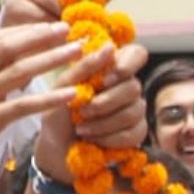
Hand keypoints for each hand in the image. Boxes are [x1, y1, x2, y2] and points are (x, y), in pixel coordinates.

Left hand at [33, 41, 149, 182]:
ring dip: (104, 122)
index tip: (107, 78)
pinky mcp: (137, 132)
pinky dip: (110, 138)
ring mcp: (135, 109)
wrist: (56, 145)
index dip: (129, 64)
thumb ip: (86, 67)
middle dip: (105, 102)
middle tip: (83, 111)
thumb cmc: (58, 112)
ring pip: (133, 111)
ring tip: (82, 128)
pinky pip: (134, 132)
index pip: (137, 54)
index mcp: (110, 69)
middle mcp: (127, 86)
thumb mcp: (64, 87)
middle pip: (134, 87)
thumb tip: (110, 47)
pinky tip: (93, 139)